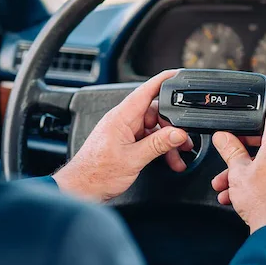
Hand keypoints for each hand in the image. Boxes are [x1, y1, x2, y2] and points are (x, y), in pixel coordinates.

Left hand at [53, 70, 192, 200]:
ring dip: (167, 141)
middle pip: (154, 112)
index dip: (163, 80)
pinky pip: (146, 139)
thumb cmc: (97, 174)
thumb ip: (158, 144)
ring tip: (178, 156)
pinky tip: (168, 159)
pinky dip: (159, 148)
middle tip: (184, 140)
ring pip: (152, 128)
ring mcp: (123, 131)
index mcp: (121, 117)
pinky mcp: (124, 143)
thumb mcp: (134, 159)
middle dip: (172, 126)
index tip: (178, 74)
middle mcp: (122, 121)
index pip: (145, 91)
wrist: (81, 190)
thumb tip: (178, 133)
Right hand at [211, 69, 265, 233]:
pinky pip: (265, 173)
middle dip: (240, 144)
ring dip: (240, 168)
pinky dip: (248, 179)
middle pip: (263, 136)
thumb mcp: (238, 173)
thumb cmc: (263, 203)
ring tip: (224, 181)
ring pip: (261, 158)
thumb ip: (230, 151)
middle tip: (226, 146)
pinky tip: (232, 193)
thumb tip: (224, 138)